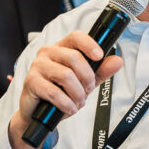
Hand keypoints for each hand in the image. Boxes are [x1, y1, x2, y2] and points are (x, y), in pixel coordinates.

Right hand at [8, 31, 123, 148]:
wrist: (37, 112)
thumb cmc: (59, 92)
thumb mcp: (83, 82)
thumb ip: (100, 71)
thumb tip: (117, 61)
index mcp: (61, 48)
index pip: (76, 37)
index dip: (89, 44)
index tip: (99, 56)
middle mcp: (48, 53)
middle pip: (74, 57)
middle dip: (87, 77)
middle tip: (89, 89)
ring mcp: (38, 66)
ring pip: (65, 75)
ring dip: (77, 93)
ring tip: (79, 101)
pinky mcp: (31, 82)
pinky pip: (54, 92)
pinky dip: (66, 103)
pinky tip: (70, 107)